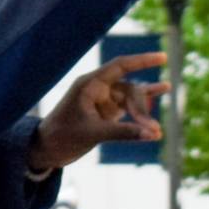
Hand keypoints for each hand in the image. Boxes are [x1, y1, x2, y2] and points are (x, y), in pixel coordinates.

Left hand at [32, 51, 164, 174]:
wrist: (46, 149)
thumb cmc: (63, 136)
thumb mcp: (93, 134)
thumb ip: (123, 132)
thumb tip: (153, 134)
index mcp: (89, 84)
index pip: (120, 66)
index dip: (142, 61)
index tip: (163, 58)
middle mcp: (97, 88)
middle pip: (129, 90)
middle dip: (142, 110)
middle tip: (152, 131)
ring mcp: (103, 100)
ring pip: (131, 101)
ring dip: (143, 115)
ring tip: (157, 131)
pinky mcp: (106, 112)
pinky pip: (129, 107)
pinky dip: (142, 110)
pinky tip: (162, 96)